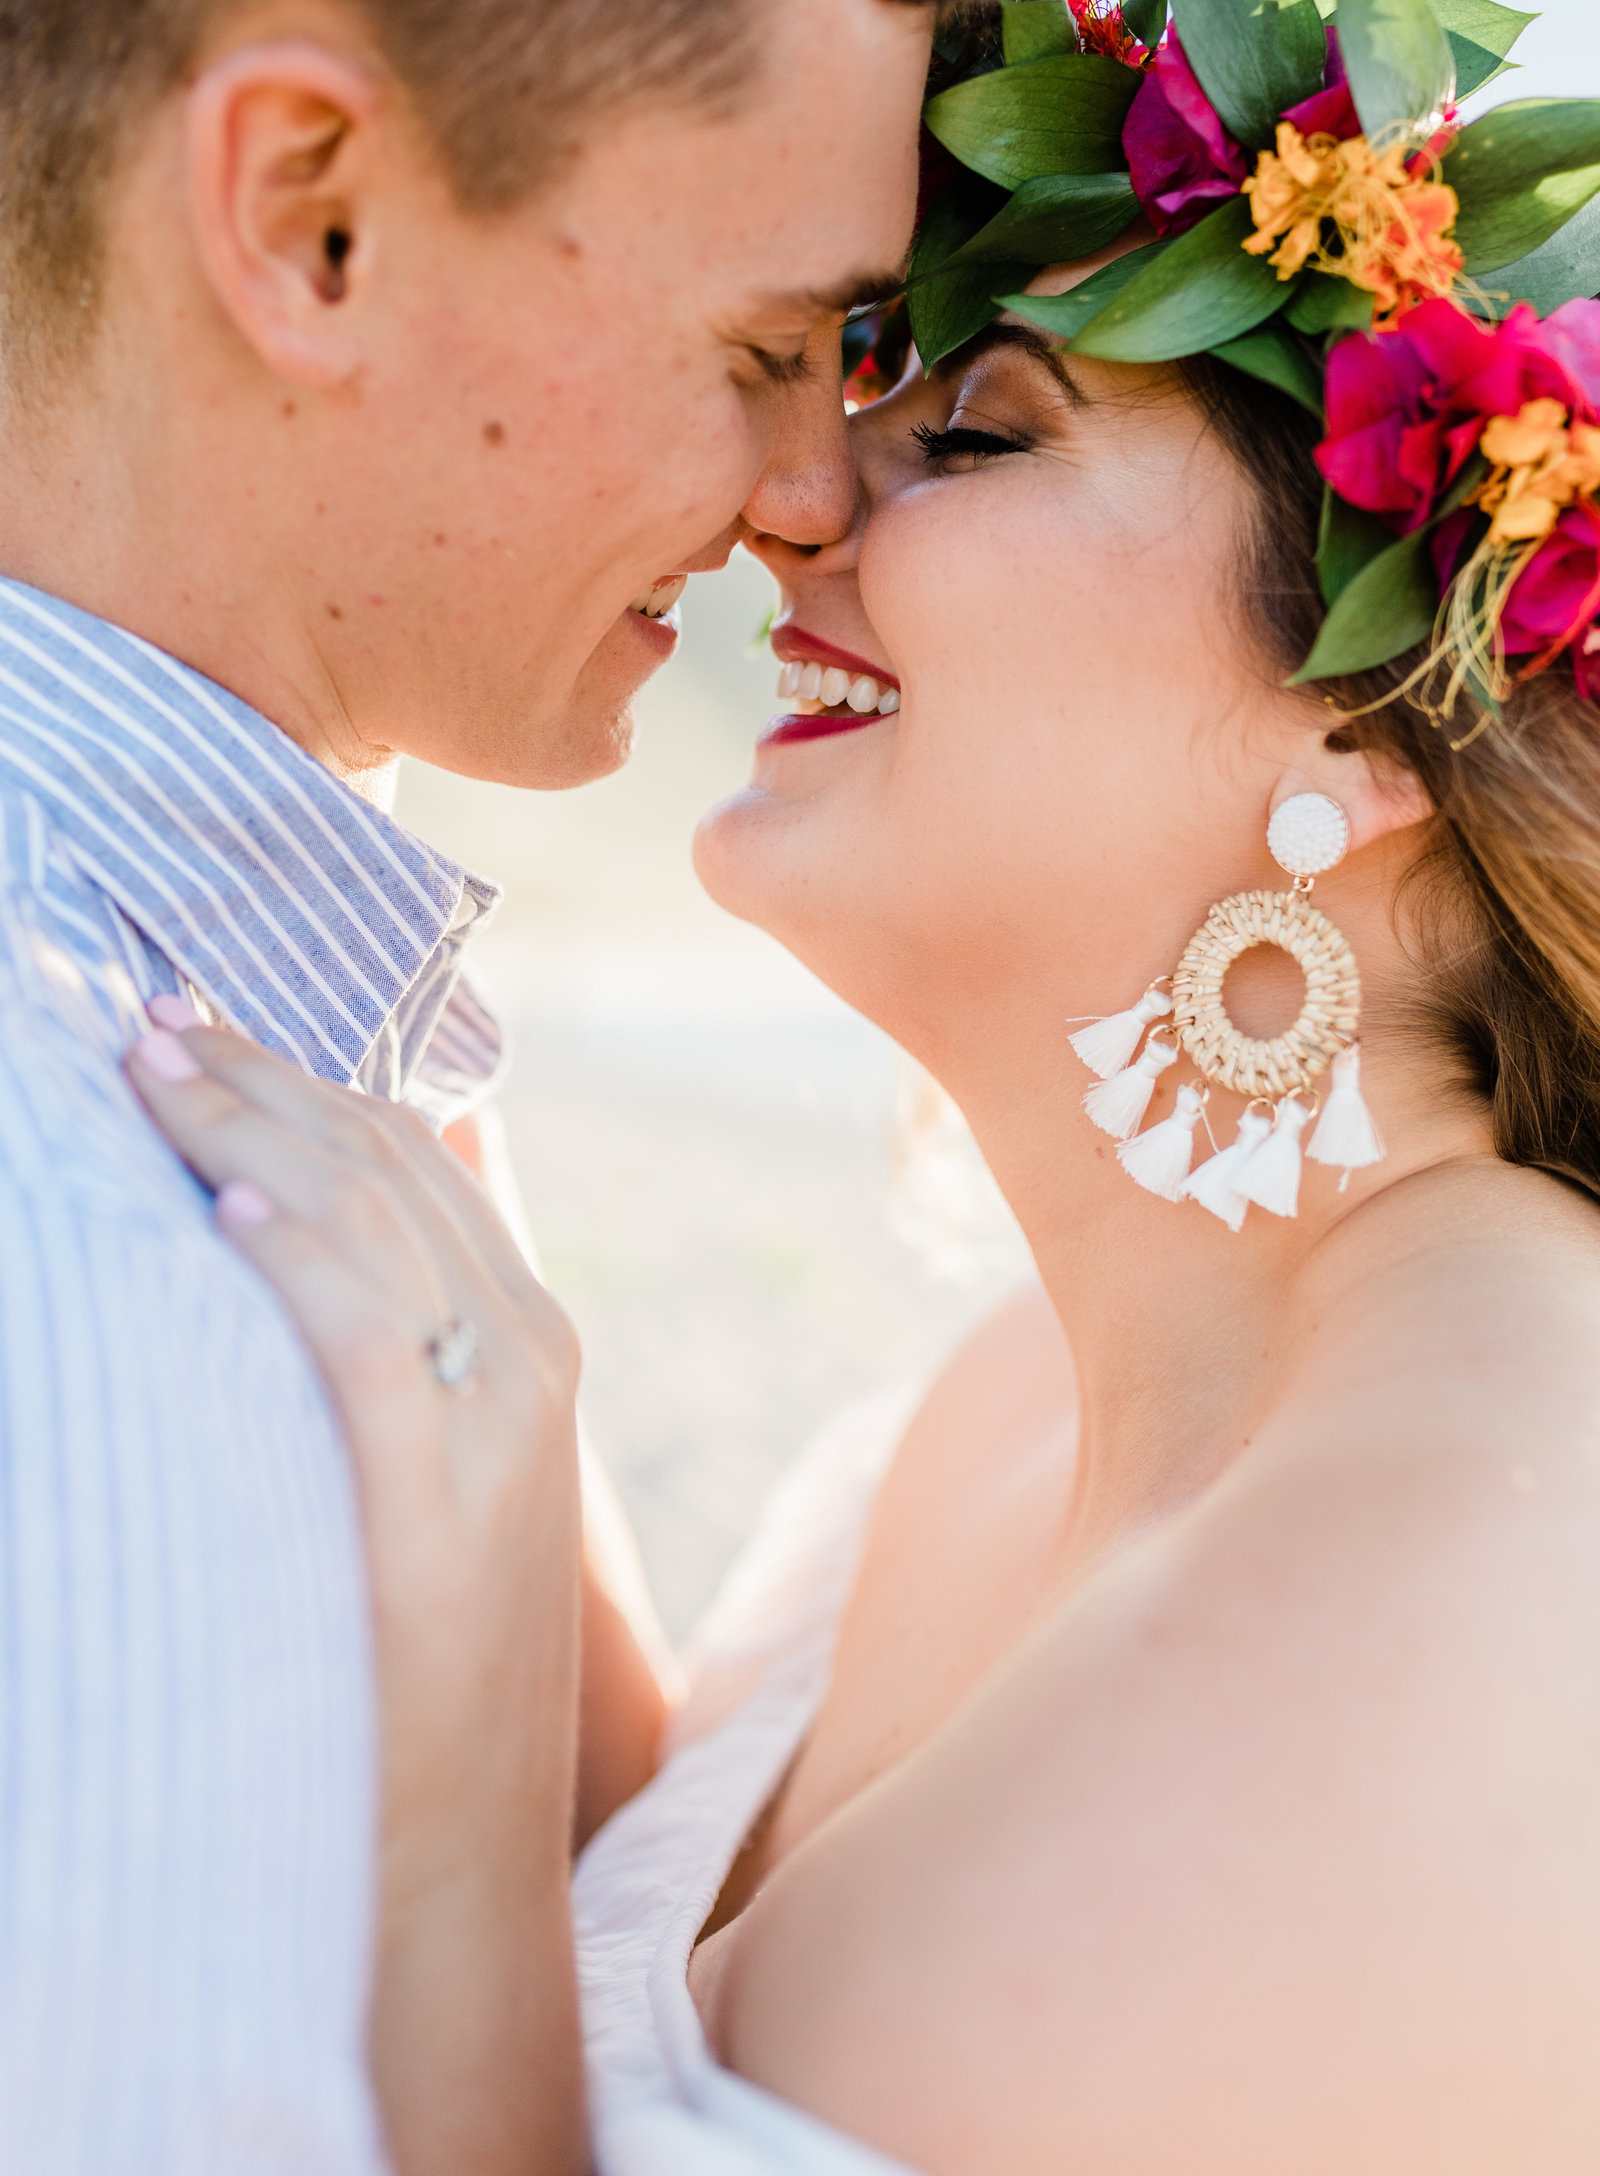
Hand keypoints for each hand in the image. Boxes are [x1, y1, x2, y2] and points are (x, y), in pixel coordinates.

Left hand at [127, 1005, 585, 2175]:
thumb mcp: (455, 1463)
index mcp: (534, 1336)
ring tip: (153, 1068)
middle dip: (261, 1080)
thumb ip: (431, 1318)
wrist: (466, 1846)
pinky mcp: (441, 1509)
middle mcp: (531, 1359)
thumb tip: (382, 1182)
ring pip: (372, 1232)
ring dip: (255, 1136)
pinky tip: (221, 1214)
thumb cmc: (438, 1644)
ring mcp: (500, 1431)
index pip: (415, 1155)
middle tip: (148, 1013)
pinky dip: (299, 1266)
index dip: (305, 1073)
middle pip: (386, 1171)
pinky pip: (369, 1348)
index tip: (202, 1017)